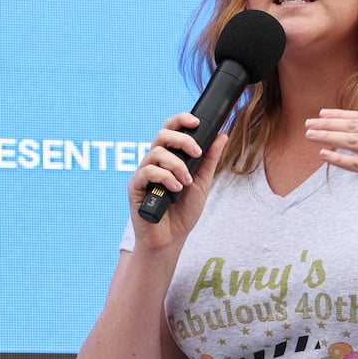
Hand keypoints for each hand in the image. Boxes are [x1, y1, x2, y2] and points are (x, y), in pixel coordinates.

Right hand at [127, 112, 226, 249]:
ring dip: (177, 165)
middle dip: (182, 140)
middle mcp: (155, 161)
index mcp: (169, 157)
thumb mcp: (203, 183)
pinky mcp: (136, 187)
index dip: (181, 120)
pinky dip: (165, 178)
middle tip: (196, 154)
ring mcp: (144, 173)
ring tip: (187, 183)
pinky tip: (176, 189)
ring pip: (156, 152)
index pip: (171, 129)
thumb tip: (222, 135)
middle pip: (162, 134)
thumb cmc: (184, 211)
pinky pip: (147, 172)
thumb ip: (209, 159)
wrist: (172, 238)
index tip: (196, 122)